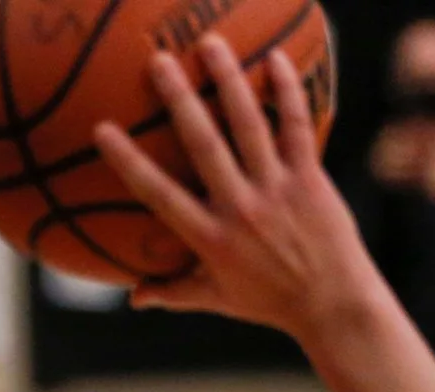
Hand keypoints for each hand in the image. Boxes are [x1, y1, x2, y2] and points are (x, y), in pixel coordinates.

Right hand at [97, 39, 381, 338]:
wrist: (332, 304)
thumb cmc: (269, 302)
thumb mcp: (215, 300)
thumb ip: (172, 293)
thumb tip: (133, 298)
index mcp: (208, 238)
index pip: (158, 193)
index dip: (128, 161)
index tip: (102, 130)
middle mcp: (239, 208)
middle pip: (204, 144)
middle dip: (179, 99)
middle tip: (159, 61)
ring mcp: (276, 189)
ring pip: (249, 125)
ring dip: (229, 81)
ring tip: (210, 45)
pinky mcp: (309, 177)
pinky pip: (297, 126)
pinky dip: (287, 91)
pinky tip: (274, 58)